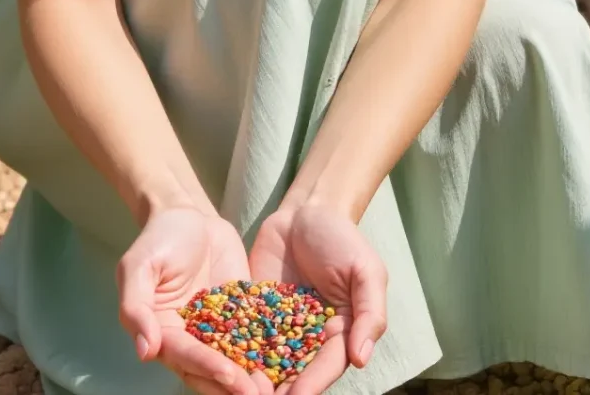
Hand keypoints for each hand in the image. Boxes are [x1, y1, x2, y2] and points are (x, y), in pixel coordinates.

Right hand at [119, 205, 271, 394]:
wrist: (190, 215)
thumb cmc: (158, 239)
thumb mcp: (138, 266)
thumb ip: (135, 307)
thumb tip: (145, 351)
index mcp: (161, 332)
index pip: (184, 356)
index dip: (205, 367)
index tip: (229, 375)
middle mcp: (190, 338)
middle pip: (210, 369)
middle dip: (233, 384)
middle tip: (258, 394)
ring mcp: (218, 330)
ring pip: (235, 360)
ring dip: (253, 376)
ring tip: (275, 388)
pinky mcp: (242, 317)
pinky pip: (256, 337)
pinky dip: (270, 351)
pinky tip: (292, 360)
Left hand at [248, 200, 386, 394]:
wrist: (305, 210)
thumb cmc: (342, 239)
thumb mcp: (365, 271)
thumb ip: (369, 313)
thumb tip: (361, 359)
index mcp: (342, 332)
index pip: (327, 364)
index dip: (313, 383)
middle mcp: (311, 336)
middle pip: (297, 371)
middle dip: (280, 389)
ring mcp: (281, 326)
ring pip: (269, 359)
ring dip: (256, 377)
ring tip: (238, 389)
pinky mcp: (256, 312)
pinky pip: (245, 334)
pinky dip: (235, 350)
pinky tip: (220, 361)